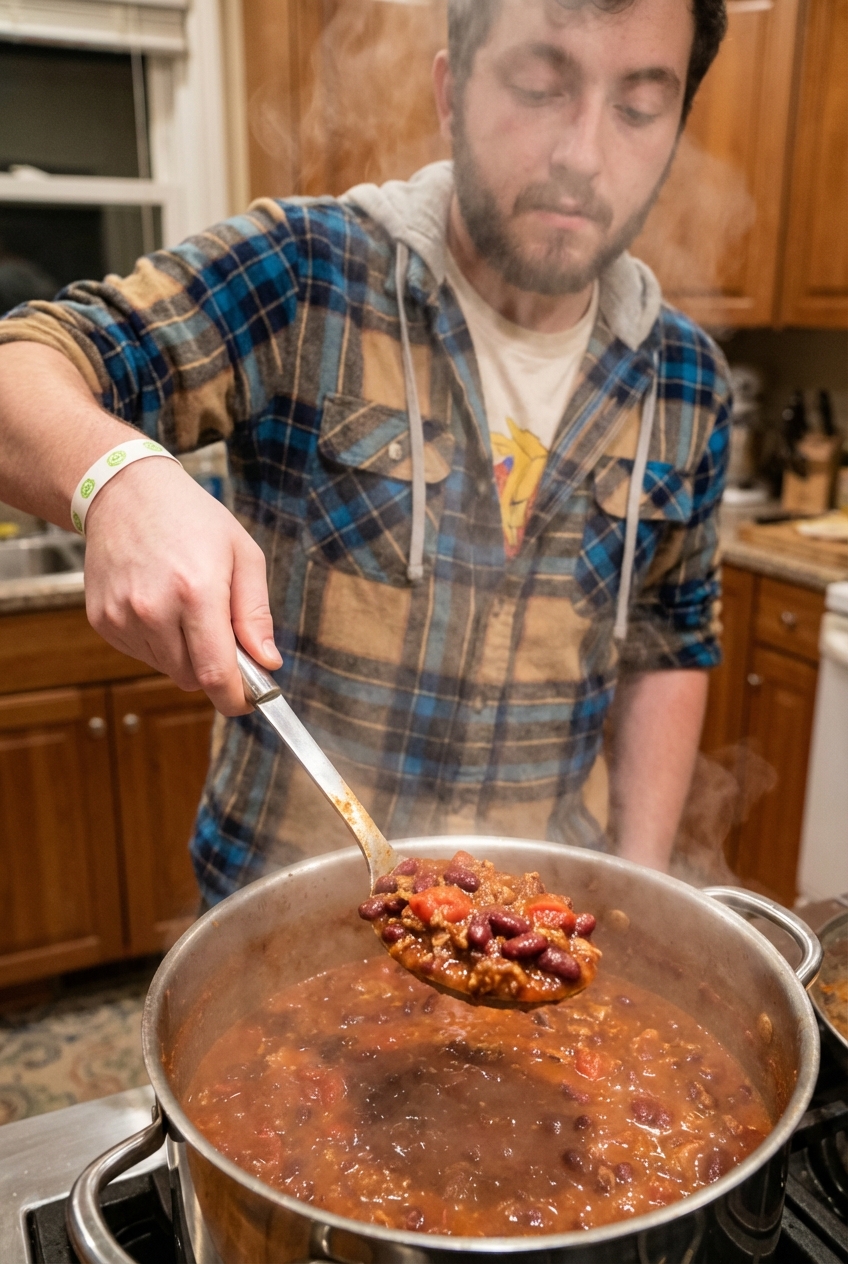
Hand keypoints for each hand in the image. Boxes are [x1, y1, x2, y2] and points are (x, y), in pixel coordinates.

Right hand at [83, 456, 280, 714]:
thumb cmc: (192, 519)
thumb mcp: (243, 555)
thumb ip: (256, 614)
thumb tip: (268, 662)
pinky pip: (140, 654)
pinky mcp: (102, 620)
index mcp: (196, 591)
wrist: (124, 492)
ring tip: (186, 607)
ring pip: (166, 669)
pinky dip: (157, 642)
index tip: (247, 701)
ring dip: (184, 654)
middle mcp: (154, 608)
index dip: (235, 698)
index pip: (215, 673)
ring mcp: (122, 616)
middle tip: (221, 633)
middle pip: (192, 678)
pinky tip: (159, 604)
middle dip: (213, 668)